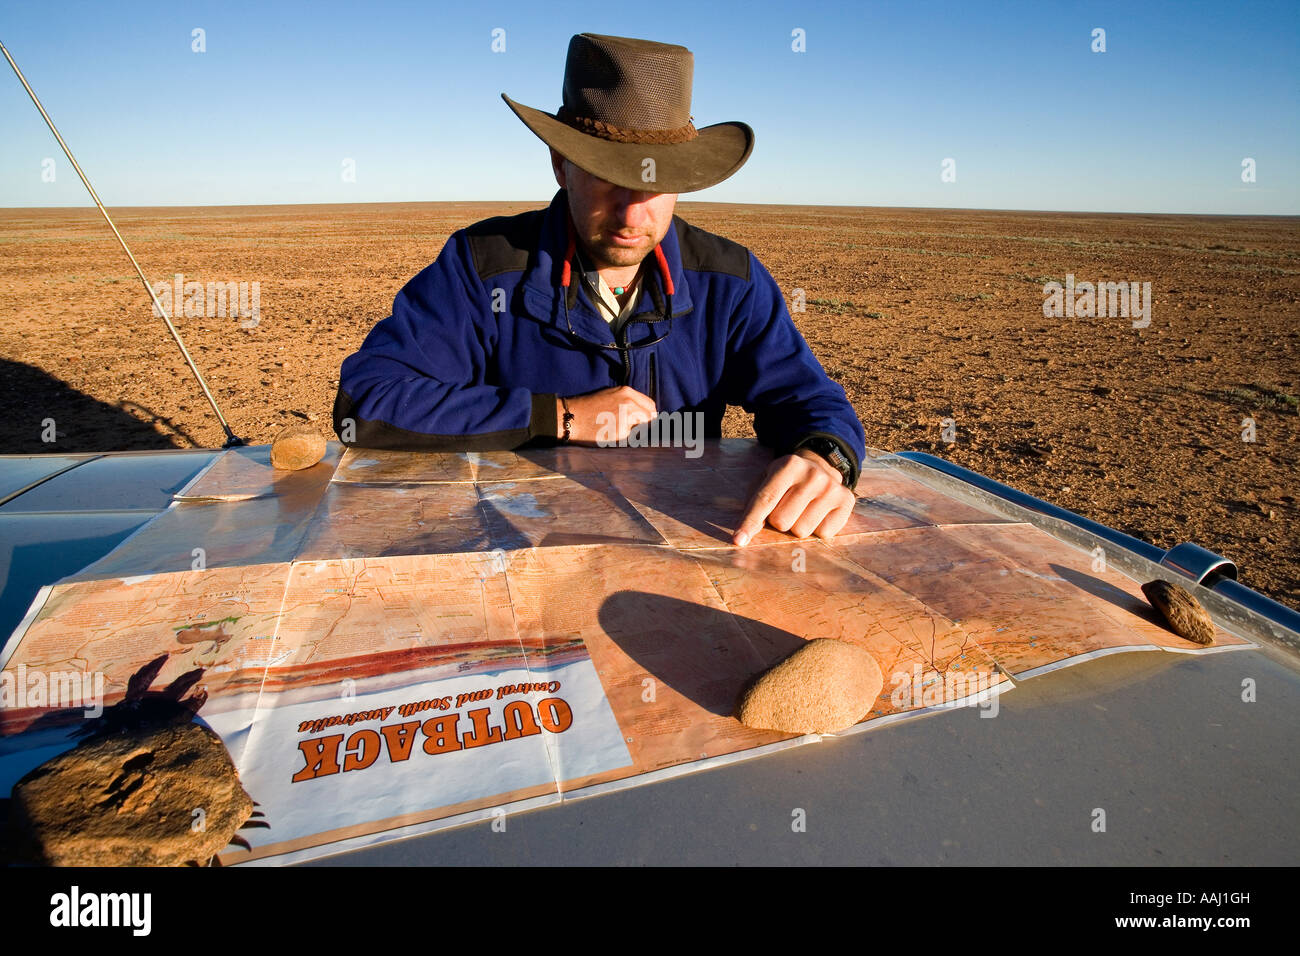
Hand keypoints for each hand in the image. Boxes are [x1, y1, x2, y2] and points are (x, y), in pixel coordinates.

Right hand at [557, 386, 656, 444]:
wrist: (573, 418)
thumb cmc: (589, 407)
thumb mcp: (610, 394)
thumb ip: (629, 400)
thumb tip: (647, 412)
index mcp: (626, 392)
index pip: (650, 404)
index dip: (648, 413)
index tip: (645, 418)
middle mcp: (629, 403)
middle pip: (649, 417)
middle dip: (643, 422)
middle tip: (630, 425)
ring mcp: (626, 418)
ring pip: (640, 428)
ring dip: (632, 430)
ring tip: (615, 427)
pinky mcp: (621, 432)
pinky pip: (628, 436)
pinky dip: (622, 436)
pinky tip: (609, 432)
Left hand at [732, 449, 855, 545]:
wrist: (821, 467)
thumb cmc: (786, 481)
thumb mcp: (767, 481)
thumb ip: (754, 504)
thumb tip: (743, 536)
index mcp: (789, 465)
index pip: (765, 500)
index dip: (750, 522)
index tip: (738, 540)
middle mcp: (813, 474)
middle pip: (782, 521)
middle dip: (778, 521)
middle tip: (786, 507)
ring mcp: (832, 488)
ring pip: (802, 531)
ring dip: (797, 526)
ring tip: (803, 509)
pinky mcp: (846, 501)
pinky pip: (823, 534)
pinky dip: (817, 529)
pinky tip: (818, 513)